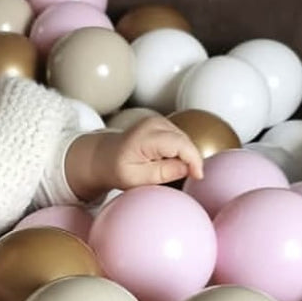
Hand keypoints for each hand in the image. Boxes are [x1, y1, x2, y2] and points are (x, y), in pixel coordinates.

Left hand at [65, 116, 203, 200]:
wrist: (103, 156)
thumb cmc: (116, 170)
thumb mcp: (136, 179)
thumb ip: (163, 173)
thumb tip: (188, 168)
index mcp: (145, 137)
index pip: (180, 144)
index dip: (193, 159)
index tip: (198, 176)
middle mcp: (154, 124)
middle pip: (185, 141)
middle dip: (191, 159)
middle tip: (188, 178)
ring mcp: (158, 121)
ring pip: (184, 140)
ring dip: (184, 156)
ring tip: (169, 171)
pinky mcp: (162, 124)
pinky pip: (179, 138)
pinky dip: (179, 152)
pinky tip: (167, 162)